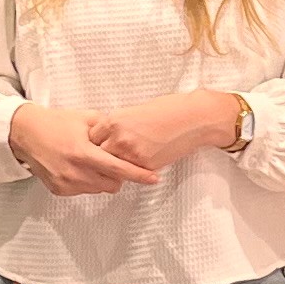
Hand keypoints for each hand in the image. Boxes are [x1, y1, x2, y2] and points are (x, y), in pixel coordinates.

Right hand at [9, 101, 157, 195]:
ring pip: (99, 189)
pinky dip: (87, 182)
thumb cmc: (56, 123)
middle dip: (119, 175)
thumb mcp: (86, 118)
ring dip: (102, 179)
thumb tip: (130, 133)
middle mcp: (74, 171)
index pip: (118, 168)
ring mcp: (66, 183)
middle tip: (112, 161)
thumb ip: (109, 128)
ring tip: (92, 162)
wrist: (26, 133)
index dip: (139, 175)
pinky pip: (84, 191)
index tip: (154, 178)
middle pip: (113, 184)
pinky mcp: (59, 190)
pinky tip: (78, 167)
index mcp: (83, 152)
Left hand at [91, 92, 246, 173]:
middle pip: (98, 155)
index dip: (96, 143)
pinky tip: (138, 167)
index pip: (92, 138)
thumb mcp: (135, 112)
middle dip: (102, 157)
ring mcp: (131, 153)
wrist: (192, 118)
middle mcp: (118, 137)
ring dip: (116, 167)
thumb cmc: (168, 110)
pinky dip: (133, 171)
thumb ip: (118, 125)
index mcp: (114, 121)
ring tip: (119, 167)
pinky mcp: (145, 165)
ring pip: (113, 167)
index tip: (99, 146)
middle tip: (105, 160)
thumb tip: (108, 136)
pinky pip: (132, 173)